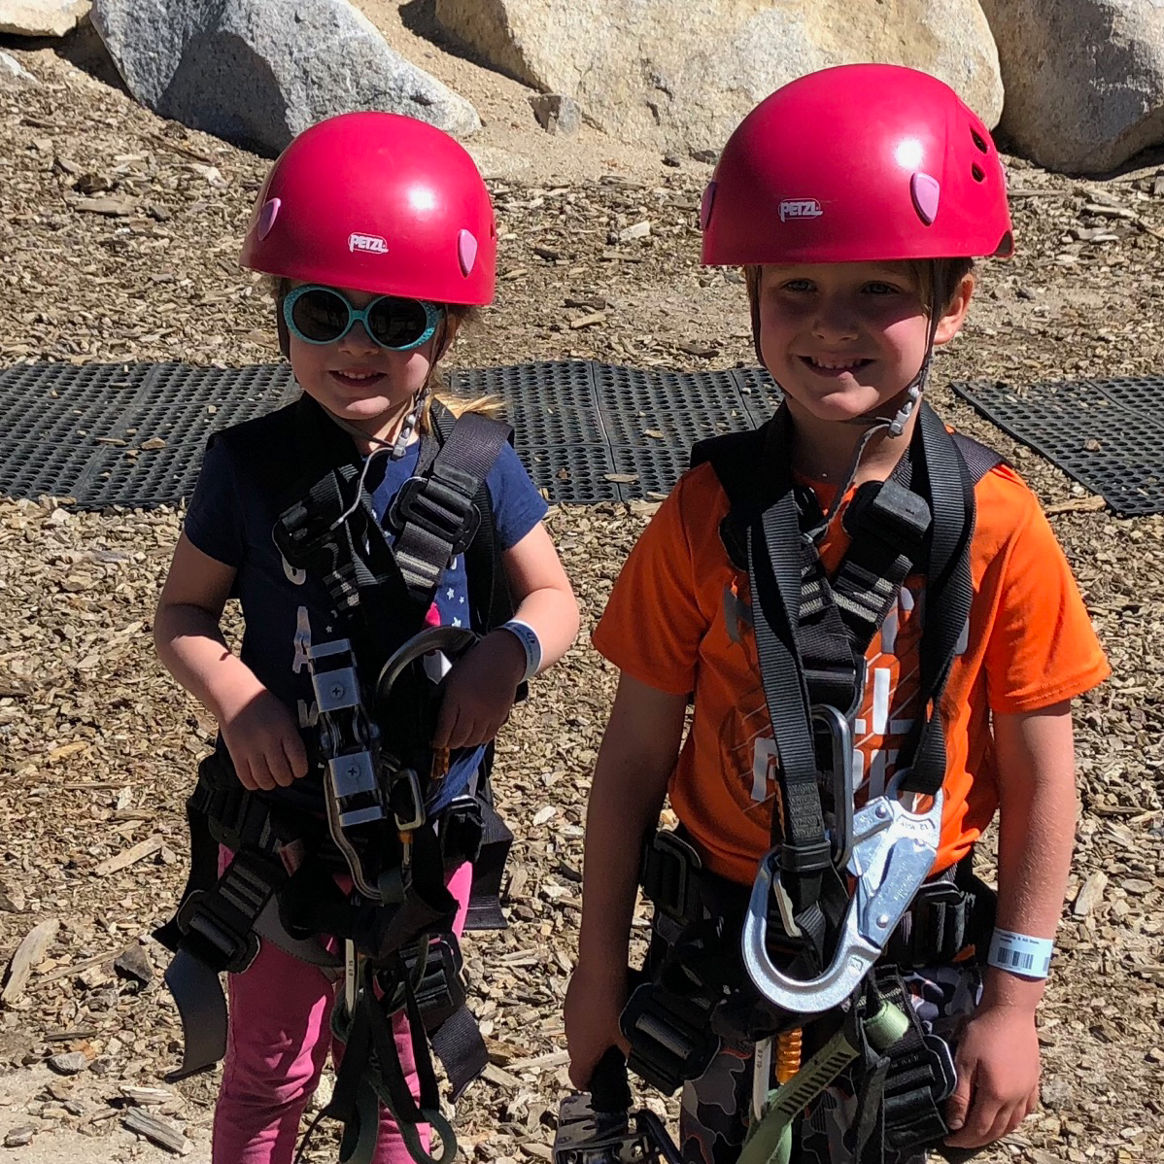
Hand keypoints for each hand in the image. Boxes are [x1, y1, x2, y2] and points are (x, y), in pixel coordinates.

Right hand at [218, 687, 308, 791]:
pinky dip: (253, 784)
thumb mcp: (286, 715)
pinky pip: (245, 777)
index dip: (301, 770)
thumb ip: (293, 735)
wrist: (235, 695)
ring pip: (264, 779)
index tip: (300, 771)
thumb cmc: (262, 704)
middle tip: (286, 777)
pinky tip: (257, 780)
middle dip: (286, 779)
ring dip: (270, 784)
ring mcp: (250, 747)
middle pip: (281, 773)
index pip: (298, 758)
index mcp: (284, 729)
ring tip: (272, 780)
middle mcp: (267, 739)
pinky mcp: (236, 753)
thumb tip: (300, 757)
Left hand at [432, 631, 525, 749]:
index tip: (436, 742)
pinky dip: (479, 739)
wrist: (503, 658)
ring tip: (459, 738)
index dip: (438, 740)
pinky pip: (487, 736)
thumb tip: (437, 719)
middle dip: (450, 743)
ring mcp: (488, 714)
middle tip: (446, 741)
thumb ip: (443, 698)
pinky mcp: (500, 716)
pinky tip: (474, 734)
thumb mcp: (452, 678)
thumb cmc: (475, 664)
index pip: (444, 729)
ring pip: (473, 741)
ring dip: (464, 743)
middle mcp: (472, 708)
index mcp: (456, 697)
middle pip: (458, 739)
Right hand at [565, 960, 629, 1089]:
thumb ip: (632, 1052)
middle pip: (580, 1055)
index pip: (577, 1079)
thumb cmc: (610, 1003)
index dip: (588, 1084)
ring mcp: (569, 1015)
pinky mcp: (572, 998)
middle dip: (597, 1055)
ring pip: (580, 1032)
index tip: (598, 1083)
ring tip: (614, 1023)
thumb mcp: (628, 1034)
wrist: (600, 969)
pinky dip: (592, 1013)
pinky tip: (608, 1004)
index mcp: (582, 1052)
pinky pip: (581, 1012)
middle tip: (615, 1049)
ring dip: (594, 1032)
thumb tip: (642, 1060)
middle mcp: (571, 1036)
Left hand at [944, 1002, 1040, 1148]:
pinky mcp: (1034, 1081)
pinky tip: (1009, 1117)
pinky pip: (1028, 1109)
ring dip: (998, 1132)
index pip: (979, 1128)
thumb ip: (960, 1094)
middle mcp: (1016, 1098)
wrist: (1010, 1011)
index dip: (964, 1138)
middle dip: (978, 1139)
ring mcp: (1028, 1090)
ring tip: (981, 1131)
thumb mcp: (964, 1061)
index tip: (949, 1142)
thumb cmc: (983, 1031)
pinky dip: (1016, 1119)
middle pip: (998, 1129)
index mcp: (996, 1095)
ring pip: (1014, 1123)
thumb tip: (955, 1122)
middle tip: (962, 1139)